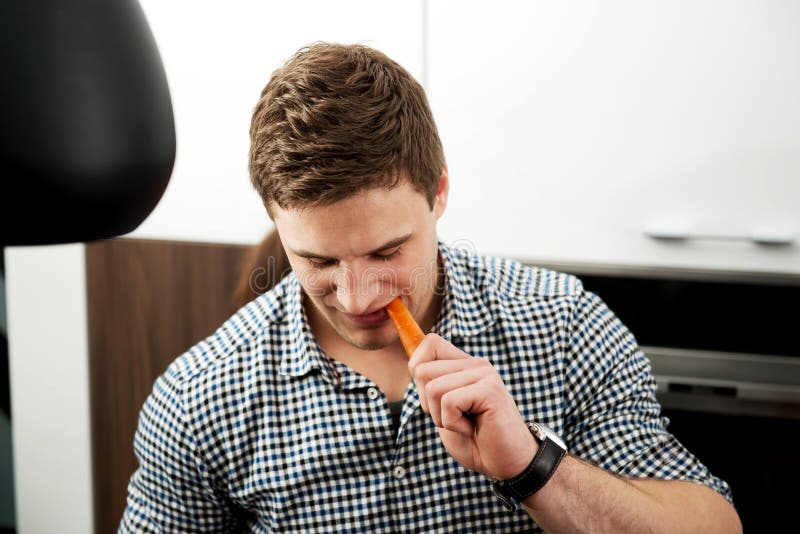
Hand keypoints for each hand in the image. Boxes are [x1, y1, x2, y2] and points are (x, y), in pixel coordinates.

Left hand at [408, 334, 536, 479]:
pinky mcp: (489, 390)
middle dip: (427, 403)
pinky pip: (449, 402)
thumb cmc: (475, 440)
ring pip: (433, 388)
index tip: (432, 397)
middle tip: (453, 417)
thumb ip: (431, 387)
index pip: (430, 343)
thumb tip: (415, 365)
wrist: (507, 464)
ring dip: (441, 416)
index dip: (417, 369)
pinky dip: (453, 424)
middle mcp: (476, 364)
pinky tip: (472, 428)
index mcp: (465, 365)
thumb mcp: (444, 412)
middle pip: (422, 370)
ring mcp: (484, 375)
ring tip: (465, 423)